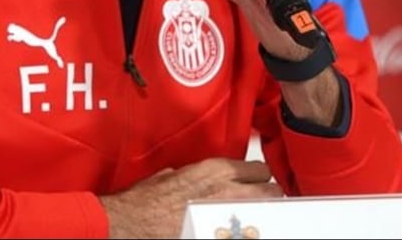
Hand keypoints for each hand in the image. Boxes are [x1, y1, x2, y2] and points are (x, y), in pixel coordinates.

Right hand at [99, 158, 281, 238]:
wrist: (131, 223)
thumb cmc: (145, 200)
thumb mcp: (170, 175)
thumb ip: (194, 174)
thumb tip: (199, 177)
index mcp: (216, 171)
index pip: (258, 169)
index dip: (255, 177)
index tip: (252, 183)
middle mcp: (229, 191)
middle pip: (271, 191)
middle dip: (265, 196)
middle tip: (256, 203)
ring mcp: (229, 217)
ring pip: (266, 213)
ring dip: (259, 214)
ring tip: (248, 220)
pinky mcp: (221, 236)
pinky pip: (246, 233)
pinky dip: (243, 232)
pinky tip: (233, 232)